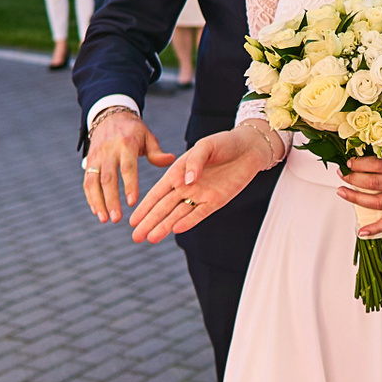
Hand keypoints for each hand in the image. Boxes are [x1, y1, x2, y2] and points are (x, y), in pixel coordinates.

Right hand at [83, 109, 176, 222]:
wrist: (110, 115)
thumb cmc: (134, 130)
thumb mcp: (147, 136)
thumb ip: (157, 152)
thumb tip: (171, 160)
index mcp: (126, 145)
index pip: (127, 167)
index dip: (129, 185)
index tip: (132, 202)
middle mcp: (109, 151)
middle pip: (108, 178)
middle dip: (111, 200)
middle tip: (117, 218)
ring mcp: (96, 157)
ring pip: (93, 182)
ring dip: (98, 202)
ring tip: (104, 219)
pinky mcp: (89, 161)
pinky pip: (87, 181)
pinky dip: (90, 197)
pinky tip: (97, 211)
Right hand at [130, 122, 277, 244]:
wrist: (249, 148)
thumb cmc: (224, 143)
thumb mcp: (205, 146)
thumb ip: (194, 162)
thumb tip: (185, 182)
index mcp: (178, 172)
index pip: (157, 193)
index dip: (145, 207)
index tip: (133, 220)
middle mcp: (186, 186)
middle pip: (164, 208)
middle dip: (149, 222)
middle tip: (136, 237)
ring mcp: (200, 195)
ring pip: (178, 214)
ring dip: (164, 226)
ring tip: (151, 238)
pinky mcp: (216, 201)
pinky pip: (199, 214)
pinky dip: (188, 222)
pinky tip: (176, 230)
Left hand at [338, 135, 381, 237]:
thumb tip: (360, 154)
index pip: (377, 165)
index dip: (359, 164)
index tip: (348, 162)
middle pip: (374, 184)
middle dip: (353, 179)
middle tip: (341, 174)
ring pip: (378, 203)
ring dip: (356, 198)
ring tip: (342, 192)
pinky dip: (377, 228)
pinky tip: (362, 231)